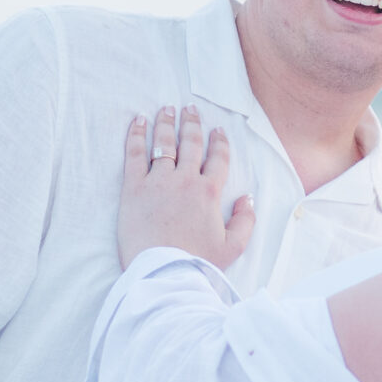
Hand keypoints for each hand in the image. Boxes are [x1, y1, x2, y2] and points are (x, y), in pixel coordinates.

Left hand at [120, 106, 255, 268]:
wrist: (164, 272)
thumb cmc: (198, 262)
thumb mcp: (232, 247)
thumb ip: (246, 221)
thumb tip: (247, 198)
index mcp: (210, 192)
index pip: (218, 158)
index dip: (219, 142)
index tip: (218, 130)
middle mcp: (185, 180)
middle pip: (191, 144)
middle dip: (192, 123)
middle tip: (190, 109)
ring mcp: (158, 181)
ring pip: (164, 143)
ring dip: (166, 123)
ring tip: (167, 109)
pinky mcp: (134, 188)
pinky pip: (135, 153)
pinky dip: (137, 135)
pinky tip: (139, 121)